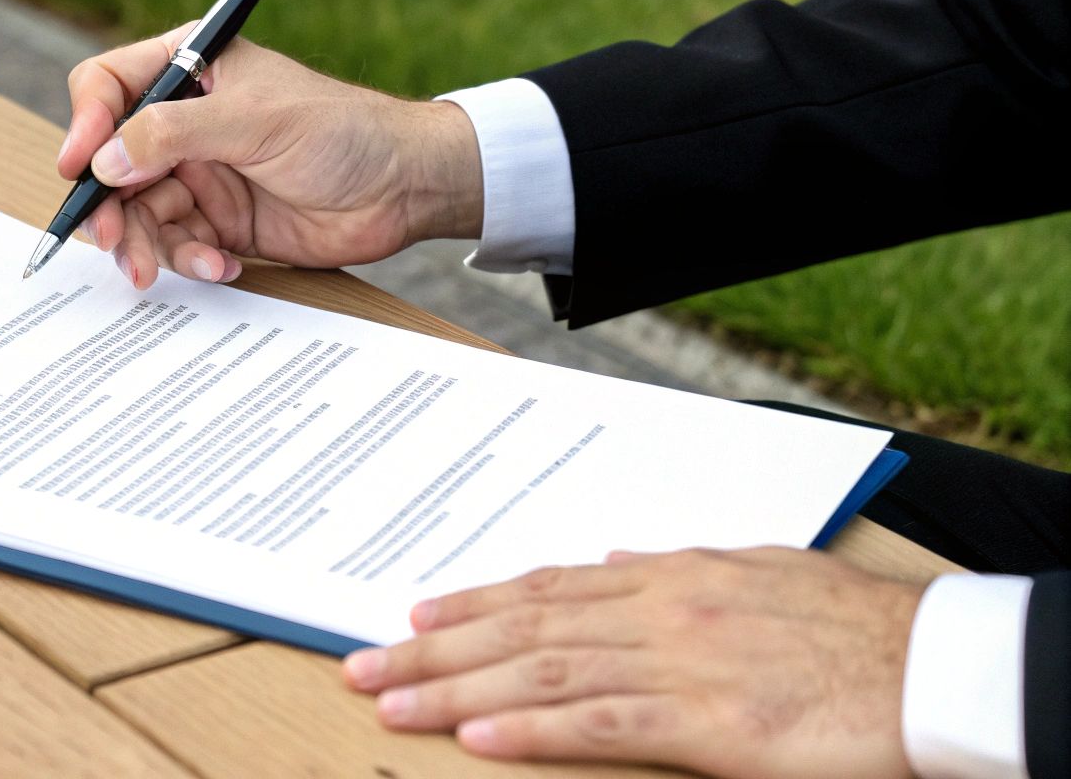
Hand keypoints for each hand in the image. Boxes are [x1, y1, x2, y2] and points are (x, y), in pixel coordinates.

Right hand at [60, 26, 484, 287]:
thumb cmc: (343, 131)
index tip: (80, 166)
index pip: (109, 85)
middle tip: (113, 239)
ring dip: (143, 245)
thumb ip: (173, 135)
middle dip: (108, 205)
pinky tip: (221, 266)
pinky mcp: (219, 222)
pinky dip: (188, 261)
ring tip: (158, 270)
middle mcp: (185, 121)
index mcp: (190, 69)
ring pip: (137, 212)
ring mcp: (200, 173)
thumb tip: (103, 161)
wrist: (404, 189)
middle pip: (111, 163)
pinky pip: (177, 245)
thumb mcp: (254, 121)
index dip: (85, 124)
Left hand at [341, 548, 924, 778]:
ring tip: (392, 699)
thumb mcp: (757, 569)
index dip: (472, 603)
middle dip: (434, 647)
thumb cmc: (853, 622)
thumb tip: (614, 559)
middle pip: (522, 627)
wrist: (931, 666)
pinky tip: (477, 736)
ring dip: (456, 687)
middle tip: (363, 663)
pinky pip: (602, 725)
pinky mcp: (708, 722)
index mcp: (668, 576)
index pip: (545, 587)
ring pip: (542, 671)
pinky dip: (533, 729)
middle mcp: (657, 610)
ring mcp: (677, 663)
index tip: (415, 614)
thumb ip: (677, 567)